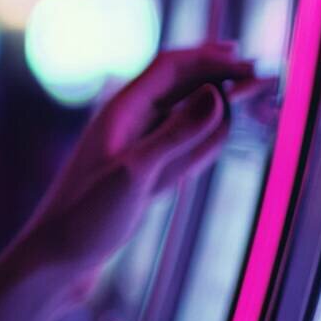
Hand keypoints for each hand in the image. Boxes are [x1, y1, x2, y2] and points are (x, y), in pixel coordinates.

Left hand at [0, 43, 257, 320]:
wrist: (55, 262)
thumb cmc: (84, 218)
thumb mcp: (134, 174)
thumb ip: (176, 135)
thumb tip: (217, 94)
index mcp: (122, 111)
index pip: (171, 67)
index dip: (211, 58)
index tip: (249, 62)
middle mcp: (129, 123)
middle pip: (181, 86)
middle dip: (221, 77)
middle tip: (265, 78)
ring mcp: (137, 150)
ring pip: (185, 116)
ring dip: (219, 105)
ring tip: (257, 96)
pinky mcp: (143, 177)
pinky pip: (182, 148)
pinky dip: (207, 137)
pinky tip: (226, 131)